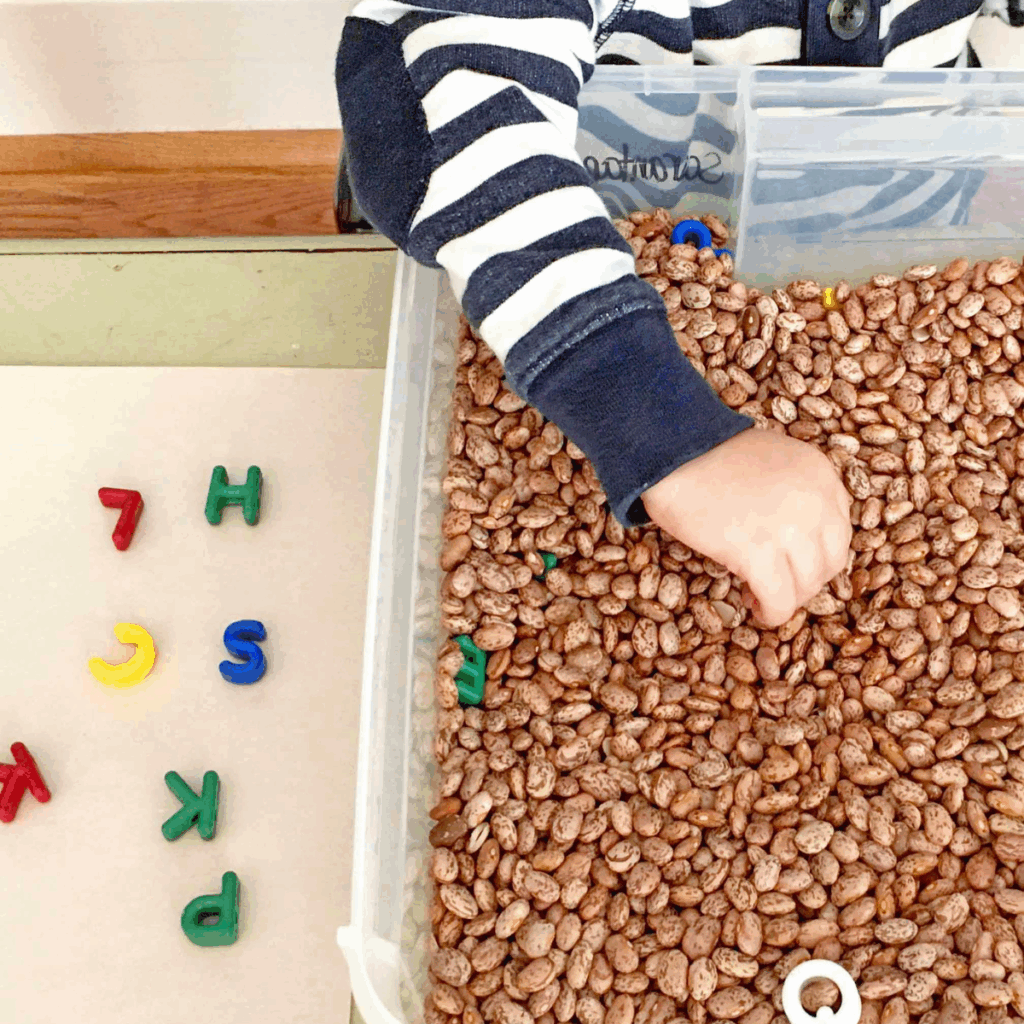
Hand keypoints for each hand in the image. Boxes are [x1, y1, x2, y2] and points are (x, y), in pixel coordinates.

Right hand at [642, 427, 852, 628]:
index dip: (816, 553)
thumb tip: (786, 528)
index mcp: (820, 474)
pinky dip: (771, 613)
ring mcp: (791, 529)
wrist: (673, 452)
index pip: (837, 529)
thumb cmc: (707, 453)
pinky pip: (779, 600)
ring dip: (787, 598)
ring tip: (760, 596)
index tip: (794, 561)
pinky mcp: (759, 553)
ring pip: (807, 585)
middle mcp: (816, 502)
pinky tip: (755, 608)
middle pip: (830, 560)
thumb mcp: (771, 456)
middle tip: (780, 583)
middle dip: (806, 579)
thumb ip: (792, 487)